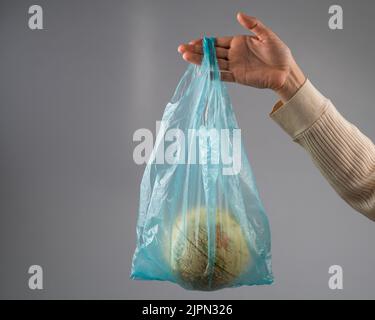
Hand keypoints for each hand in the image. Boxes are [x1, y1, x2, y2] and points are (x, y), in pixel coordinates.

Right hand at [178, 12, 305, 101]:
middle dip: (197, 51)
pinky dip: (213, 74)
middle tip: (182, 50)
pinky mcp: (238, 77)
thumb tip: (239, 14)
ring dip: (200, 61)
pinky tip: (202, 71)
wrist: (286, 72)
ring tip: (186, 58)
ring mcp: (235, 66)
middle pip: (212, 52)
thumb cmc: (279, 53)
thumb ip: (253, 25)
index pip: (217, 41)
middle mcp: (234, 54)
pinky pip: (223, 75)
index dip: (204, 42)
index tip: (192, 42)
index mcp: (239, 42)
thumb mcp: (267, 35)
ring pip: (214, 63)